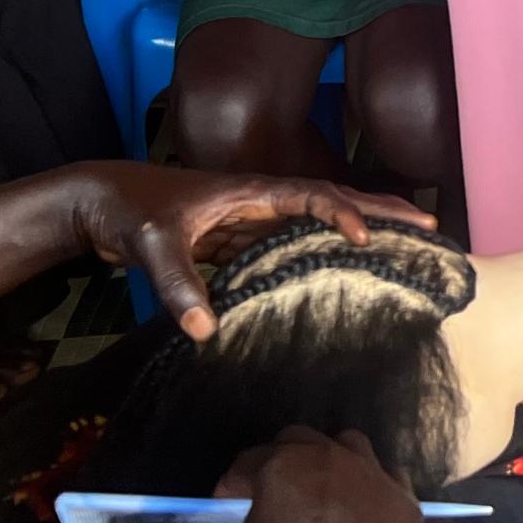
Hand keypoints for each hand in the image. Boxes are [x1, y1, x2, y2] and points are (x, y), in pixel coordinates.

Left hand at [59, 162, 429, 341]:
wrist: (95, 203)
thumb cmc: (127, 211)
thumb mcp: (151, 244)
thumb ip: (178, 284)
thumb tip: (207, 332)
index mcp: (250, 189)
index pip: (311, 195)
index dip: (341, 214)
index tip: (366, 240)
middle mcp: (260, 200)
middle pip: (331, 200)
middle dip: (380, 209)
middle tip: (428, 224)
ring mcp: (250, 220)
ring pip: (317, 222)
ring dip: (360, 228)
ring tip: (404, 243)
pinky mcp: (237, 240)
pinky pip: (292, 243)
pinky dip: (324, 249)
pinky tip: (343, 266)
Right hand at [222, 427, 418, 522]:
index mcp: (284, 466)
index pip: (253, 460)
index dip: (237, 481)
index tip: (230, 498)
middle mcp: (333, 459)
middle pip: (304, 441)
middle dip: (284, 460)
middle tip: (275, 492)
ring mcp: (375, 479)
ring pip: (353, 447)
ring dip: (334, 462)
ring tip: (324, 492)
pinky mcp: (406, 506)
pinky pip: (391, 480)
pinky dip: (374, 489)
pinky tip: (365, 512)